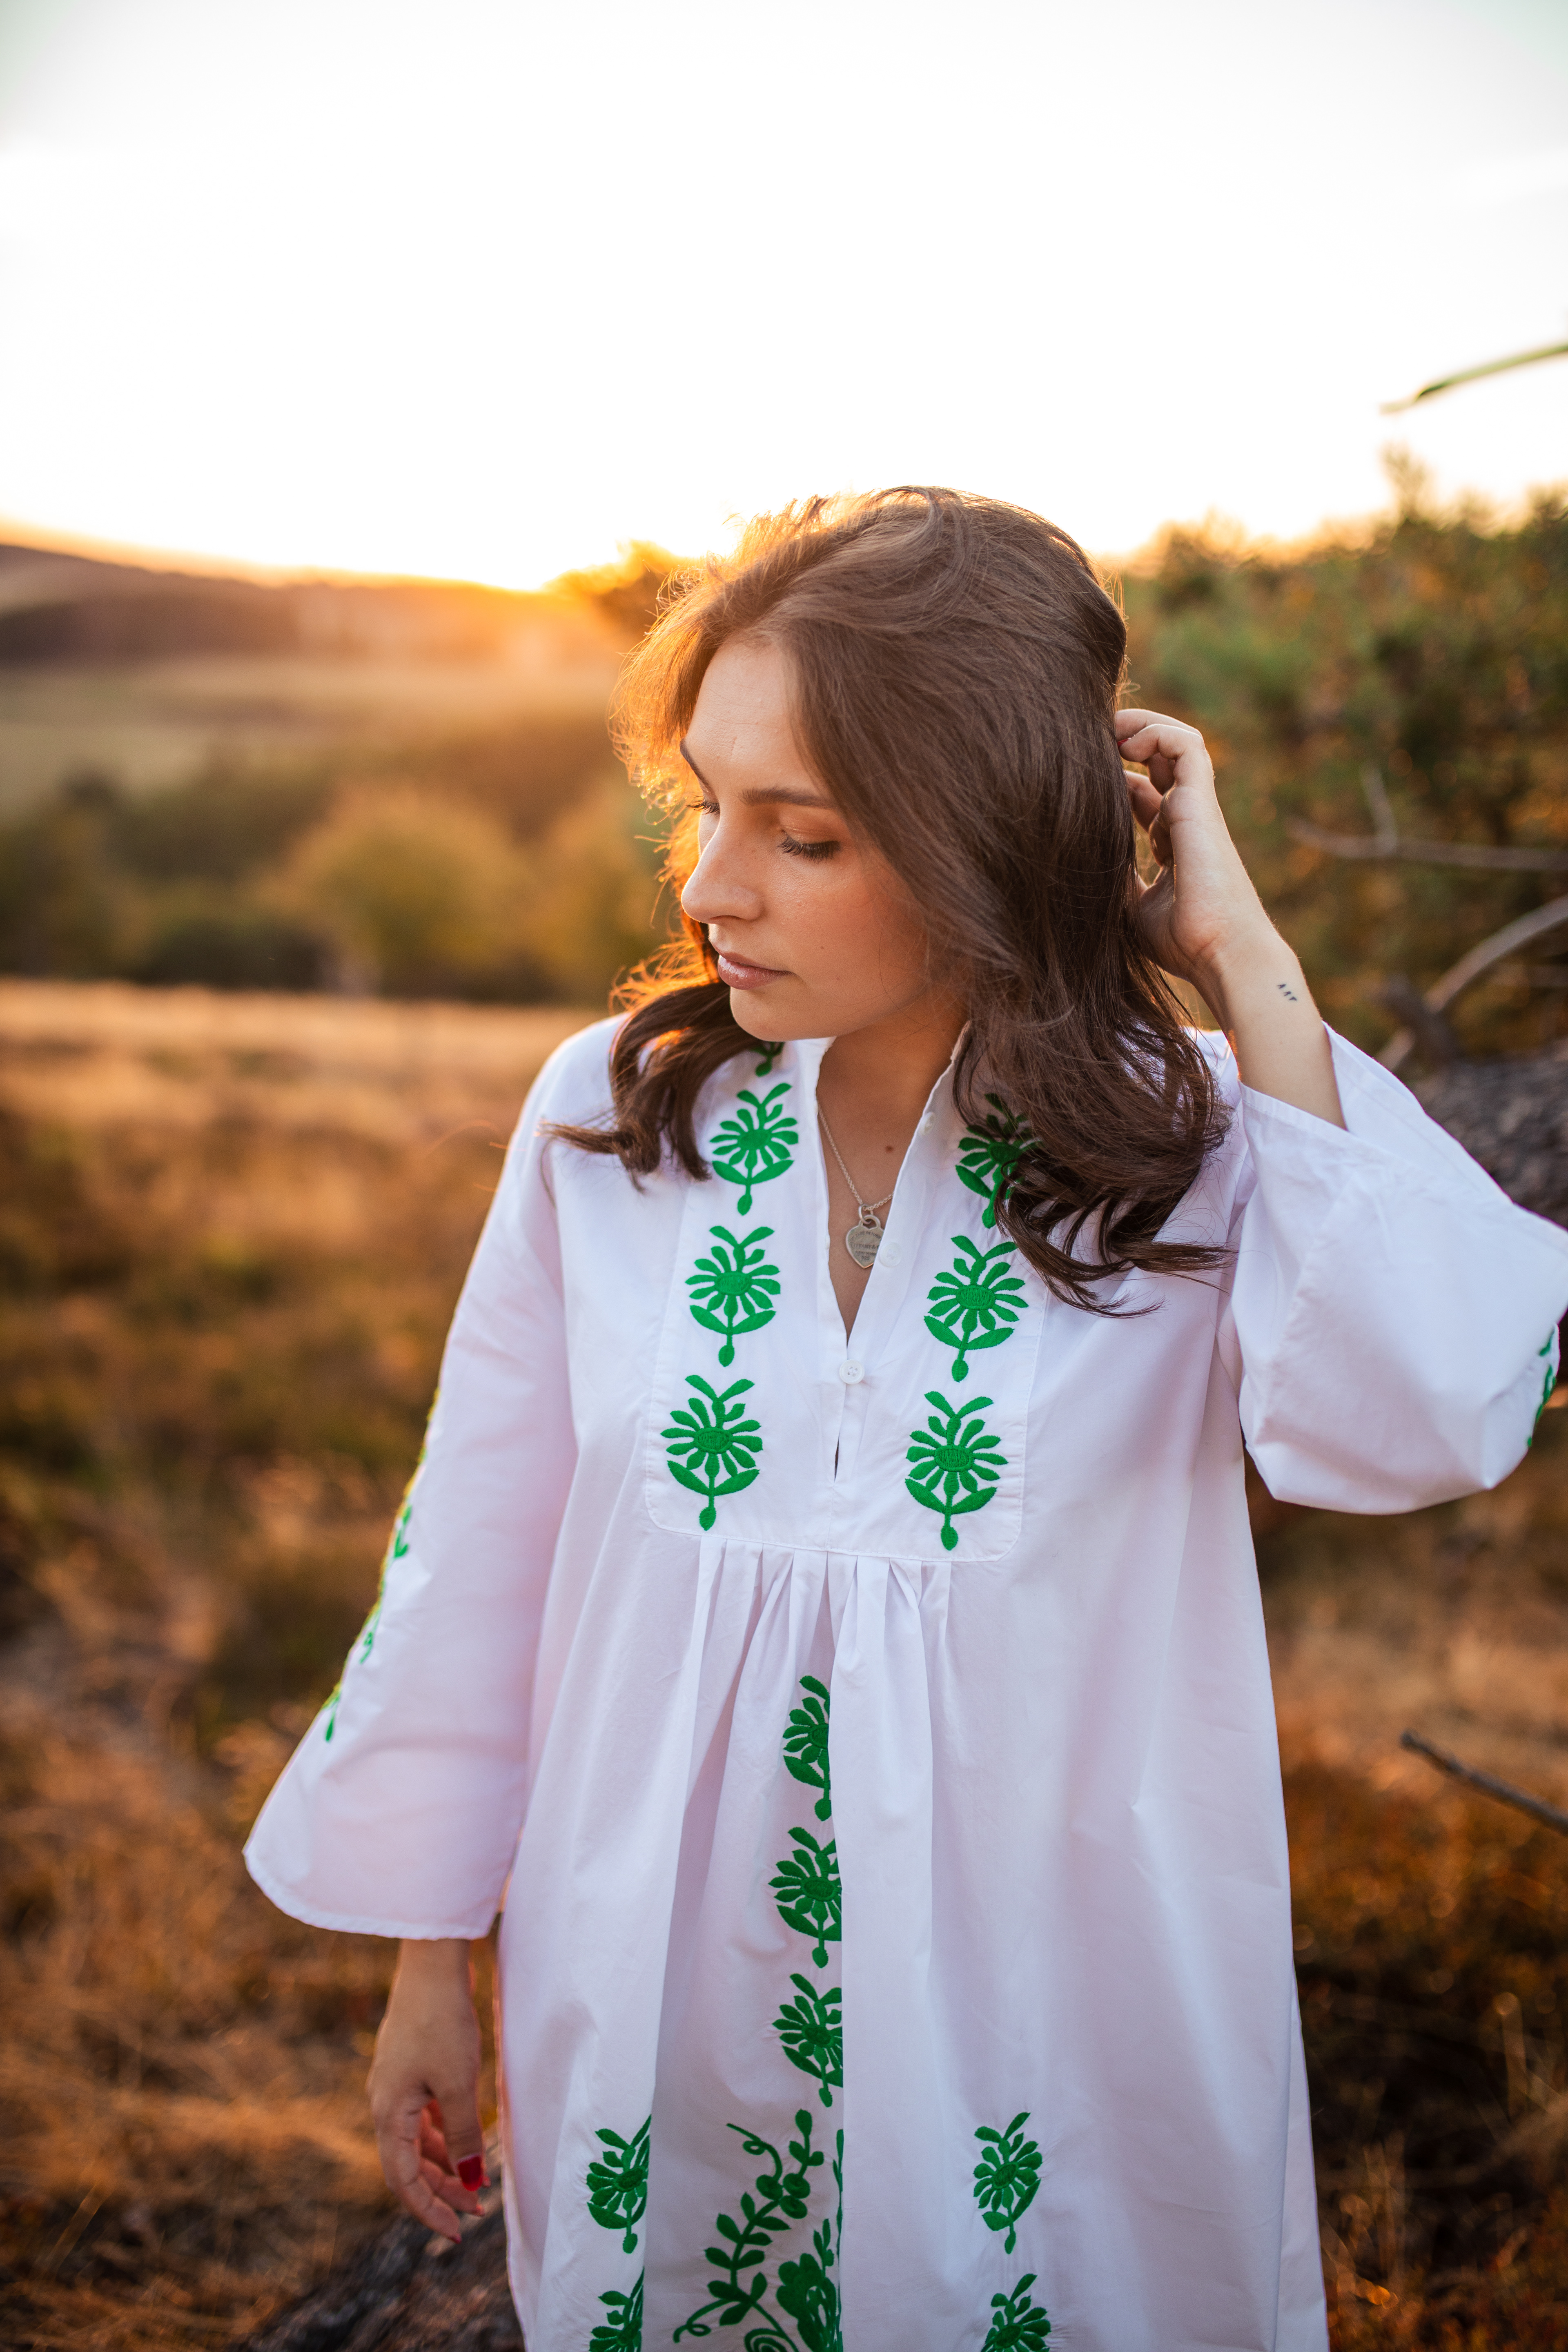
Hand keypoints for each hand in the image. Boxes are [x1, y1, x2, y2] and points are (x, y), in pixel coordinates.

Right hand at [366, 1939, 486, 2242]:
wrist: (431, 1964)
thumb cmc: (443, 2022)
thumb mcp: (458, 2083)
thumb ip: (463, 2135)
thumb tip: (470, 2181)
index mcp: (387, 2112)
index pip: (403, 2180)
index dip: (429, 2210)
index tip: (457, 2232)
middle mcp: (384, 2103)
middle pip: (408, 2165)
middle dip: (440, 2192)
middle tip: (476, 2209)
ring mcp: (395, 2086)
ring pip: (415, 2142)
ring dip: (443, 2165)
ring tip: (476, 2183)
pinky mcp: (409, 2069)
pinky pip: (421, 2118)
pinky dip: (442, 2136)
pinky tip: (464, 2144)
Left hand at [1115, 708, 1344, 1127]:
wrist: (1221, 955)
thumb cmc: (1183, 942)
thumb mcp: (1130, 908)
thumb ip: (1112, 880)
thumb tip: (1074, 860)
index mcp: (1171, 844)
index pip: (1143, 795)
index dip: (1114, 778)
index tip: (1078, 777)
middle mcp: (1184, 821)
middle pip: (1159, 762)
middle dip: (1125, 740)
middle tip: (1087, 739)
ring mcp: (1195, 809)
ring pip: (1177, 744)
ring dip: (1141, 726)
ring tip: (1107, 727)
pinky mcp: (1200, 803)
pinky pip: (1186, 746)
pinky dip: (1156, 732)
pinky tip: (1124, 741)